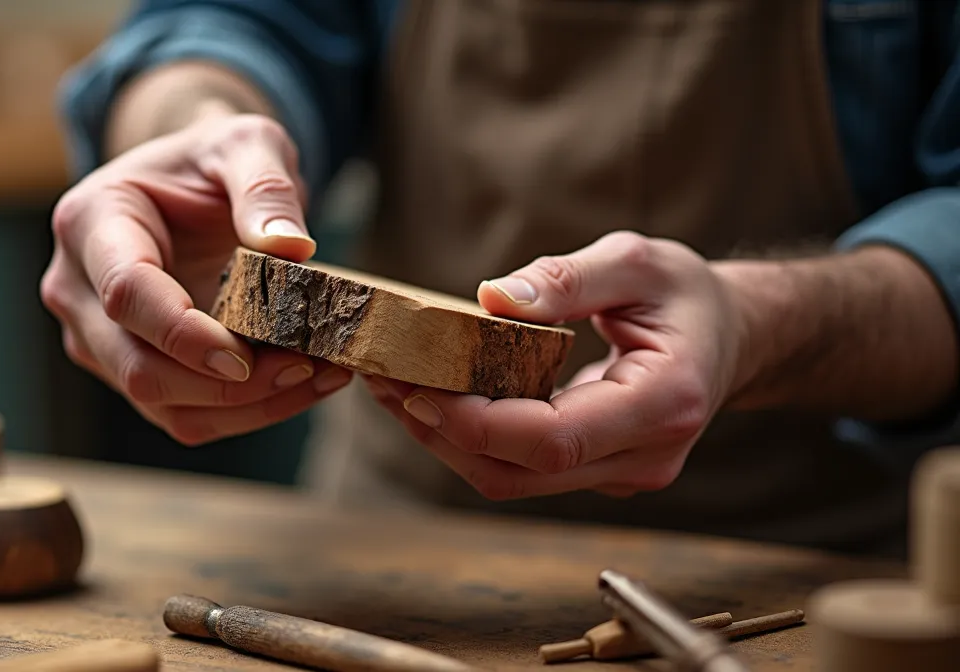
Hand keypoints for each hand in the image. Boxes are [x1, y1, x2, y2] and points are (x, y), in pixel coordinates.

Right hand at [41, 109, 352, 445]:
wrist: (191, 186)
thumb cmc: (211, 161)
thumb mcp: (246, 144)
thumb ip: (266, 186)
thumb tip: (291, 249)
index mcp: (90, 223)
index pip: (126, 294)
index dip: (183, 334)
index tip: (245, 357)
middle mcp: (77, 289)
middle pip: (138, 367)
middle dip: (225, 384)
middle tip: (306, 365)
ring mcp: (96, 338)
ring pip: (161, 404)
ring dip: (243, 407)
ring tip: (317, 375)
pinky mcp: (128, 370)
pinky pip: (182, 415)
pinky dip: (242, 412)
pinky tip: (298, 386)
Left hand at [362, 231, 746, 498]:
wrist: (730, 336)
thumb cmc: (686, 295)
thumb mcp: (637, 261)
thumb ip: (567, 279)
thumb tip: (491, 298)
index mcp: (665, 403)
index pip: (554, 439)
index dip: (479, 424)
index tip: (418, 388)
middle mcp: (644, 456)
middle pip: (521, 472)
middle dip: (444, 433)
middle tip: (385, 381)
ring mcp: (619, 473)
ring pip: (512, 480)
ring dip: (446, 441)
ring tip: (393, 387)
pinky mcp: (595, 472)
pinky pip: (521, 468)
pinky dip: (471, 438)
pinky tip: (433, 397)